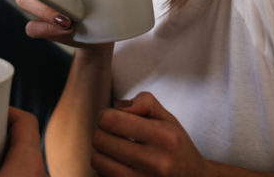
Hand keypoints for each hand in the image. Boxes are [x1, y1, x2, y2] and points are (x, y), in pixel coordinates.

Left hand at [91, 92, 209, 176]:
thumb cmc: (177, 147)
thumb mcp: (168, 119)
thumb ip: (144, 103)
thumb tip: (117, 106)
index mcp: (163, 136)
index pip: (111, 120)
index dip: (105, 115)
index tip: (111, 118)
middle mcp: (154, 162)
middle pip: (100, 139)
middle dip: (102, 133)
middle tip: (113, 135)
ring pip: (97, 160)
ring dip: (101, 153)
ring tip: (115, 151)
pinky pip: (102, 176)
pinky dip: (104, 169)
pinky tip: (118, 165)